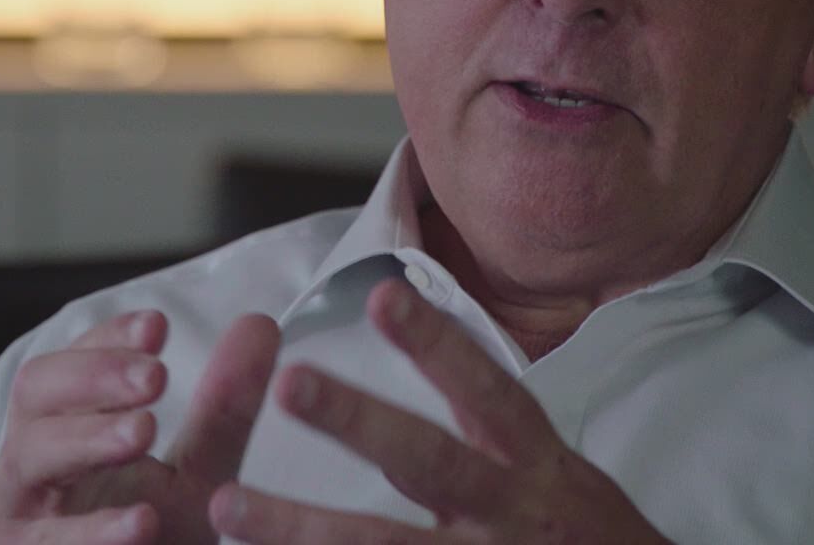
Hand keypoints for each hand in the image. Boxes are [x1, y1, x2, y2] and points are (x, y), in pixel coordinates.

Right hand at [0, 308, 280, 544]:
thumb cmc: (154, 535)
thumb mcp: (197, 471)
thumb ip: (223, 408)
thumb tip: (260, 327)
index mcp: (66, 422)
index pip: (74, 359)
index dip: (111, 338)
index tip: (157, 327)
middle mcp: (33, 456)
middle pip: (37, 391)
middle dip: (95, 375)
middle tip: (155, 375)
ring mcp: (21, 509)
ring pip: (31, 457)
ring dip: (89, 438)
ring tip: (144, 430)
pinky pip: (50, 542)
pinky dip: (95, 530)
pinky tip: (142, 519)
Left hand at [208, 278, 670, 543]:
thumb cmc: (586, 540)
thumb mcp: (557, 473)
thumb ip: (488, 421)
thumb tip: (399, 318)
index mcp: (536, 466)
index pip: (487, 392)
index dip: (436, 344)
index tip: (381, 293)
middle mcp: (512, 514)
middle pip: (430, 464)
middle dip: (359, 424)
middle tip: (288, 384)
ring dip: (302, 529)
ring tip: (227, 503)